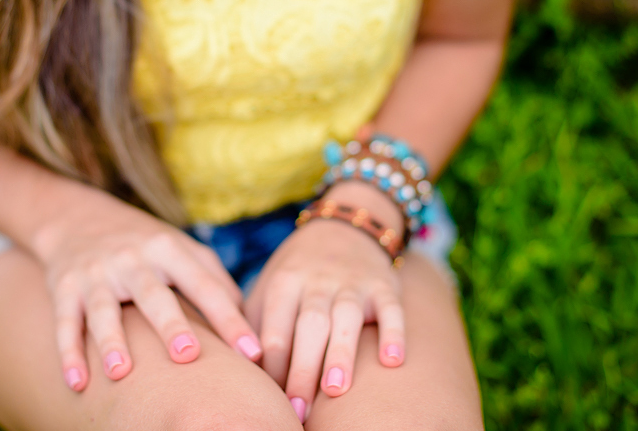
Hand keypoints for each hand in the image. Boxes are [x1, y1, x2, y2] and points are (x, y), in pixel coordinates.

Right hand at [30, 186, 263, 390]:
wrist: (77, 217)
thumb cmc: (144, 244)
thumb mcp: (180, 248)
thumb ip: (215, 279)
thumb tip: (248, 321)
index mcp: (168, 249)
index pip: (204, 285)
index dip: (229, 319)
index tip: (253, 353)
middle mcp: (132, 259)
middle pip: (154, 295)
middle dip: (170, 325)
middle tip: (187, 356)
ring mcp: (96, 273)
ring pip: (103, 309)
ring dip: (111, 340)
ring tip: (121, 372)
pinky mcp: (64, 287)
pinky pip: (66, 321)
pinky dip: (69, 352)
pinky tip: (76, 382)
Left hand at [245, 186, 405, 422]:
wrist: (342, 227)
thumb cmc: (298, 274)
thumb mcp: (271, 288)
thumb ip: (258, 325)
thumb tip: (244, 372)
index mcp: (284, 283)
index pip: (274, 330)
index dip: (271, 368)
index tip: (272, 401)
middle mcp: (317, 281)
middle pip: (309, 326)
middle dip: (302, 369)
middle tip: (298, 410)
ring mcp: (352, 283)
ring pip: (347, 316)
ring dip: (341, 352)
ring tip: (335, 390)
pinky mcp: (383, 286)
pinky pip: (391, 308)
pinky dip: (393, 332)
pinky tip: (392, 361)